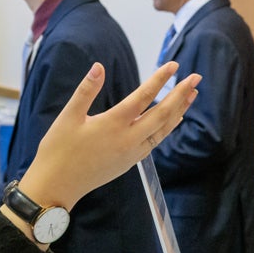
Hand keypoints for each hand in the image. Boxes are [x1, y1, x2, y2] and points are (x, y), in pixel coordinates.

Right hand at [20, 62, 198, 211]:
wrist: (57, 187)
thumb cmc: (58, 150)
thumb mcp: (67, 117)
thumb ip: (85, 90)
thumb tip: (99, 66)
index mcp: (113, 124)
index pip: (143, 97)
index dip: (160, 79)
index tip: (174, 65)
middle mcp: (128, 139)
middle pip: (162, 114)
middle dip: (180, 95)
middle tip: (196, 78)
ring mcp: (131, 152)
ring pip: (163, 130)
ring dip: (179, 111)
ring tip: (192, 95)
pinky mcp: (130, 162)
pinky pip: (156, 141)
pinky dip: (168, 127)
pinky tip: (174, 119)